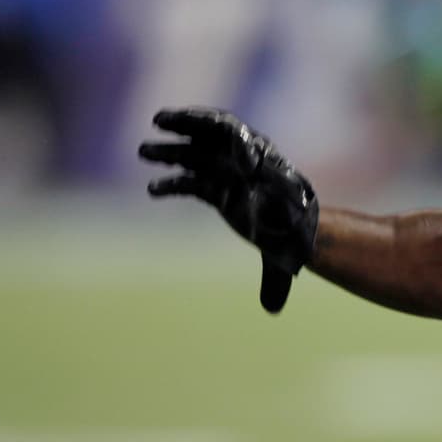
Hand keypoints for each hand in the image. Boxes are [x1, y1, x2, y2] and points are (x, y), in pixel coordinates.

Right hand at [139, 107, 318, 312]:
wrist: (298, 229)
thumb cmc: (294, 232)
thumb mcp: (286, 247)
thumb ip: (277, 273)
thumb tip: (273, 311)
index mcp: (262, 166)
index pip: (240, 141)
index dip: (225, 141)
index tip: (204, 143)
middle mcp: (242, 164)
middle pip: (209, 140)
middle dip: (184, 132)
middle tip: (155, 130)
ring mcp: (227, 173)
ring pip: (195, 154)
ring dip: (171, 151)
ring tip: (143, 153)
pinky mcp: (216, 188)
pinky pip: (191, 181)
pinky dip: (174, 183)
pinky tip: (154, 191)